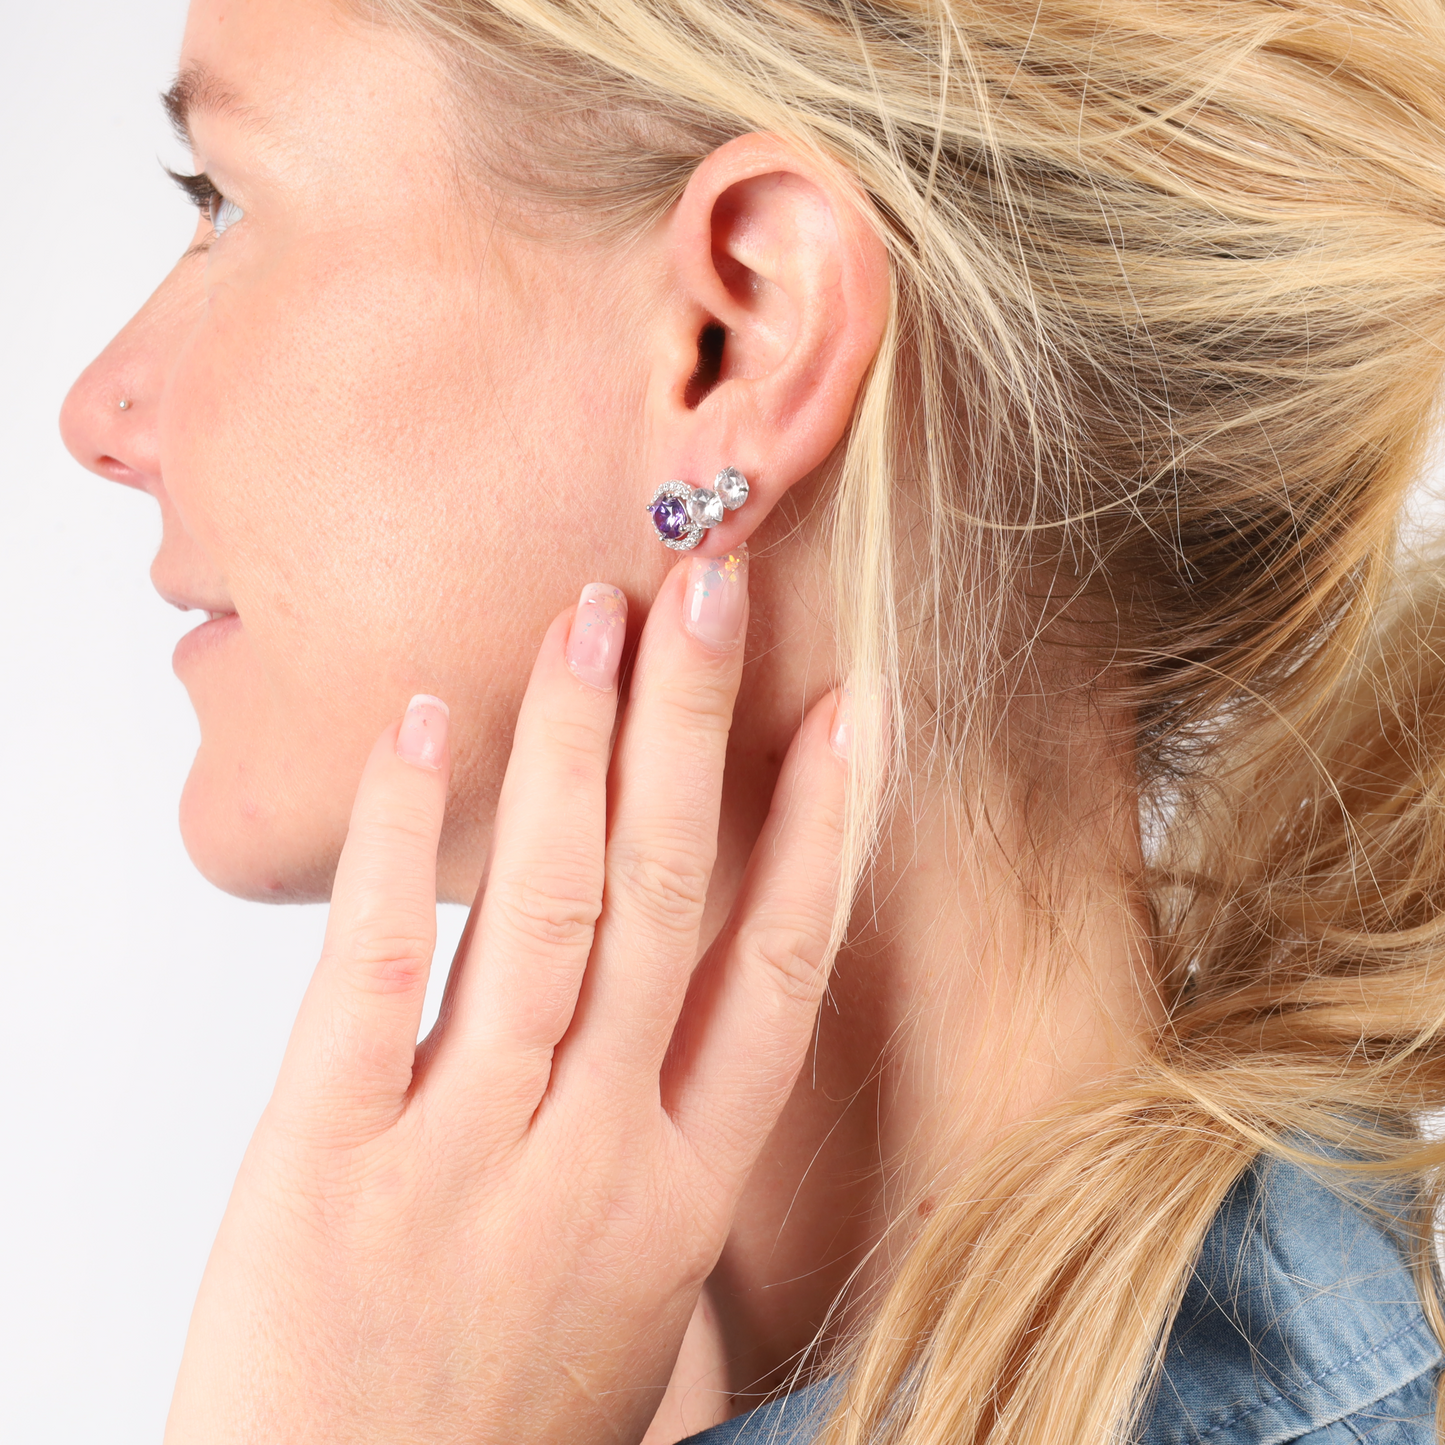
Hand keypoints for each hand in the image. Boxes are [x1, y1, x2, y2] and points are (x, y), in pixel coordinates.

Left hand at [163, 550, 850, 1444]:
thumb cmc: (494, 1429)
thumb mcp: (624, 1302)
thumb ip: (648, 1152)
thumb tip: (656, 1009)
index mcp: (683, 1193)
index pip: (779, 972)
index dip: (820, 830)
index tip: (847, 710)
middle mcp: (596, 1155)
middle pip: (667, 895)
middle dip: (694, 727)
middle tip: (707, 586)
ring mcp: (464, 1152)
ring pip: (546, 905)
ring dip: (570, 746)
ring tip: (589, 620)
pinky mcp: (323, 1159)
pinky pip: (372, 966)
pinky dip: (399, 837)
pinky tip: (418, 725)